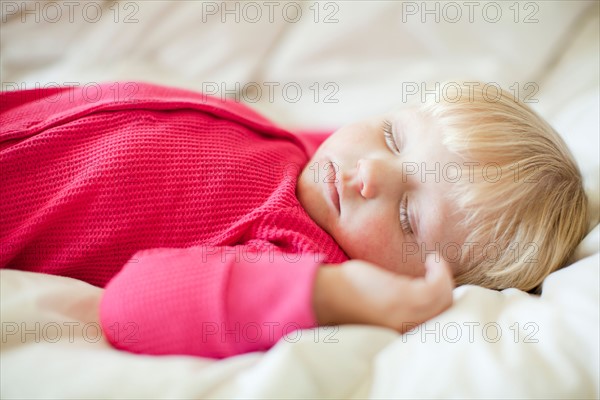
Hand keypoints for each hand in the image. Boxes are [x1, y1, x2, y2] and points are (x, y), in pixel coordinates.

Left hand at [313, 254, 453, 331]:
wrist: (327, 294)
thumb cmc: (349, 298)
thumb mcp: (381, 309)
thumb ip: (403, 310)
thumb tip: (422, 296)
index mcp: (401, 337)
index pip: (435, 328)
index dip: (443, 307)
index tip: (440, 288)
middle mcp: (408, 331)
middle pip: (446, 314)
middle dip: (447, 292)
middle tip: (440, 274)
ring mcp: (409, 317)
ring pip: (445, 300)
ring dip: (445, 279)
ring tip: (436, 265)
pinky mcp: (407, 299)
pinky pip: (439, 287)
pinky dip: (441, 271)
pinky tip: (433, 260)